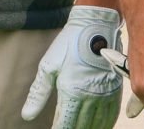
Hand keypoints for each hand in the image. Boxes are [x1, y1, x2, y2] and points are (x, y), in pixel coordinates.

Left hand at [22, 5, 125, 128]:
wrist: (96, 24)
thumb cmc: (69, 43)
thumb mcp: (48, 65)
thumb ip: (38, 93)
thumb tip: (27, 115)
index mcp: (72, 92)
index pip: (65, 123)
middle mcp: (91, 96)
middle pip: (82, 125)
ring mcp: (105, 93)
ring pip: (98, 122)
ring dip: (90, 128)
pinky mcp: (115, 87)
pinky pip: (112, 113)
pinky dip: (106, 123)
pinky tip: (100, 126)